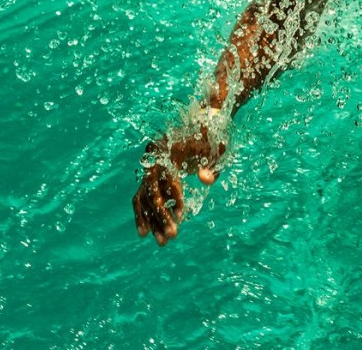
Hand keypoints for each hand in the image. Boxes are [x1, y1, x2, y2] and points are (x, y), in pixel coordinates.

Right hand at [132, 124, 225, 245]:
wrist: (205, 120)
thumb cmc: (213, 135)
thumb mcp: (219, 149)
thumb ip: (212, 165)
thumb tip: (205, 180)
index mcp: (168, 146)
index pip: (165, 175)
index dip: (173, 195)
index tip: (182, 213)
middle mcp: (154, 155)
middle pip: (150, 190)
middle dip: (161, 215)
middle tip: (172, 236)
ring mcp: (151, 165)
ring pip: (144, 196)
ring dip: (152, 220)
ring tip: (162, 241)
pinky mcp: (152, 174)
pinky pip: (143, 196)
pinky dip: (144, 212)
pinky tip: (147, 232)